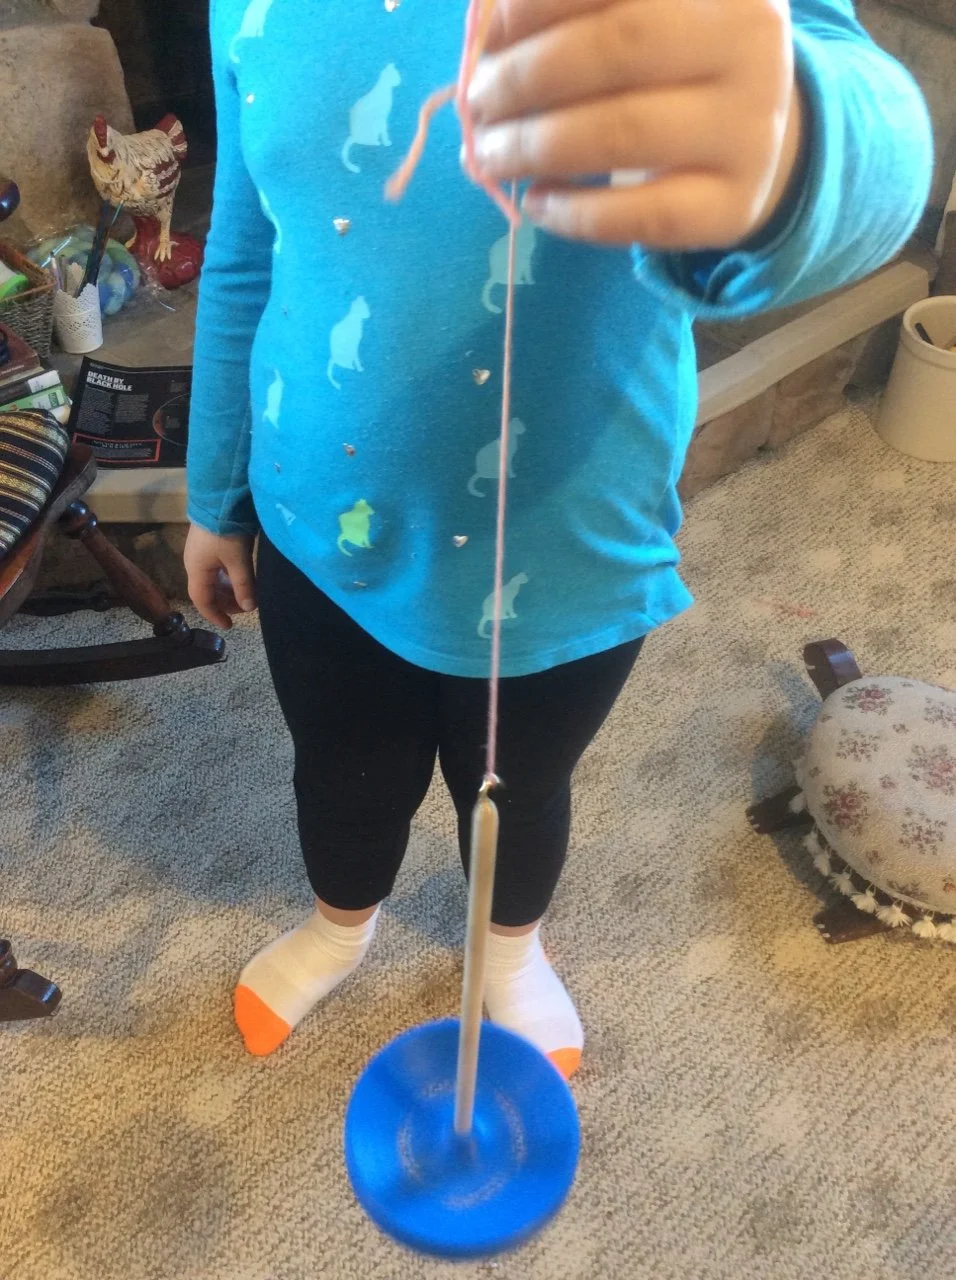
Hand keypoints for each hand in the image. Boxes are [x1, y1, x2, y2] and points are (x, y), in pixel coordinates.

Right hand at [184, 524, 256, 629]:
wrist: (219, 497)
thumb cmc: (226, 531)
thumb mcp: (238, 560)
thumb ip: (244, 585)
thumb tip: (249, 608)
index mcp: (197, 570)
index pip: (202, 601)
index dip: (215, 615)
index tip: (228, 626)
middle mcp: (194, 563)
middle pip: (207, 591)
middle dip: (225, 602)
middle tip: (245, 606)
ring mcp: (200, 552)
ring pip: (213, 579)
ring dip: (228, 589)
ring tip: (246, 592)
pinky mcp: (208, 543)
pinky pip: (216, 568)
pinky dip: (228, 576)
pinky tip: (242, 576)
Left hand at [468, 0, 803, 248]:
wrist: (754, 142)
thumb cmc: (671, 67)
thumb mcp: (636, 16)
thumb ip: (571, 16)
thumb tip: (483, 31)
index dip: (535, 6)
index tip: (487, 37)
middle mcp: (748, 43)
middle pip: (618, 49)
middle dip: (526, 78)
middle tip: (478, 103)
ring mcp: (750, 131)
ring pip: (624, 135)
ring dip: (535, 147)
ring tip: (489, 156)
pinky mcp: (733, 207)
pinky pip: (640, 216)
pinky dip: (573, 213)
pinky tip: (535, 201)